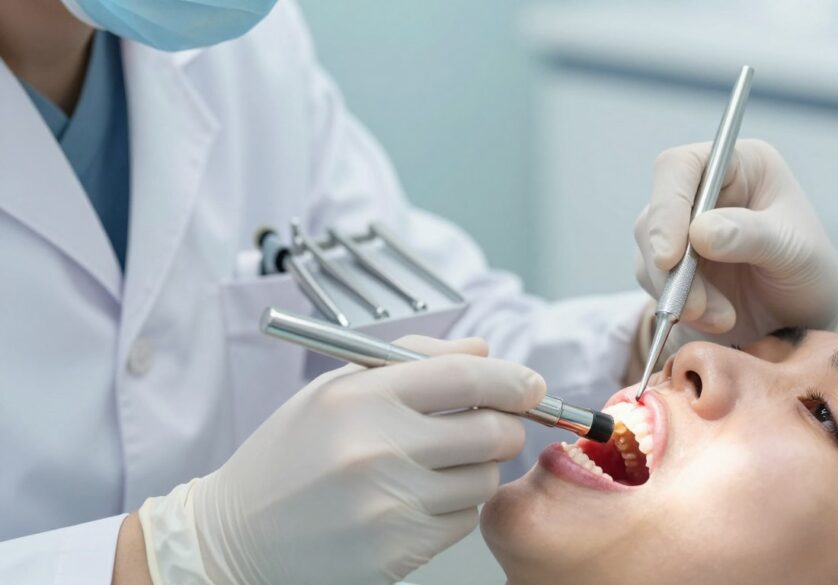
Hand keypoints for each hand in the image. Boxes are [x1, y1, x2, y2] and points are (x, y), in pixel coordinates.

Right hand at [138, 336, 545, 584]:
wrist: (238, 536)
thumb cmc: (288, 456)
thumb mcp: (336, 390)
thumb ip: (415, 361)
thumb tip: (484, 350)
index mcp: (360, 399)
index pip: (465, 376)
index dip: (511, 378)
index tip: (529, 383)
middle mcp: (378, 449)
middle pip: (492, 430)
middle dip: (506, 424)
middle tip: (494, 424)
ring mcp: (390, 504)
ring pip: (485, 479)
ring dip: (479, 467)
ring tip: (439, 463)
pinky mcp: (399, 549)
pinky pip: (463, 519)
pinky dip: (456, 505)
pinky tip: (418, 497)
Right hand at [634, 139, 837, 346]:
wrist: (801, 323)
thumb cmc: (810, 275)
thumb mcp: (796, 252)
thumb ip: (750, 236)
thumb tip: (699, 232)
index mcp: (741, 165)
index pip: (683, 166)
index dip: (668, 205)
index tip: (671, 256)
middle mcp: (706, 189)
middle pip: (657, 212)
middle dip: (672, 264)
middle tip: (693, 305)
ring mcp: (684, 227)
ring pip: (649, 250)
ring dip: (677, 291)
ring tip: (722, 318)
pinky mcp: (672, 264)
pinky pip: (654, 281)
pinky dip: (678, 305)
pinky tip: (714, 318)